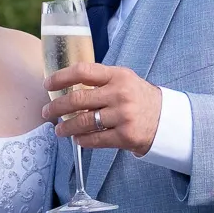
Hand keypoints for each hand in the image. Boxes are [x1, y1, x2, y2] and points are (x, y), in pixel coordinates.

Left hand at [42, 63, 161, 156]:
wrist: (166, 119)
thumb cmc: (139, 98)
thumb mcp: (124, 80)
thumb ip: (100, 80)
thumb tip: (66, 86)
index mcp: (117, 75)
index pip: (82, 71)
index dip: (61, 77)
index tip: (47, 84)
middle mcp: (120, 94)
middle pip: (77, 100)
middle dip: (56, 107)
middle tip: (46, 112)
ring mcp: (123, 116)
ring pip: (83, 122)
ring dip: (66, 127)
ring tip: (59, 129)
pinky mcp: (125, 136)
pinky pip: (95, 140)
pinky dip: (82, 140)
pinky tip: (77, 139)